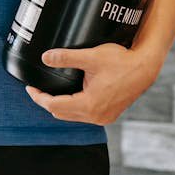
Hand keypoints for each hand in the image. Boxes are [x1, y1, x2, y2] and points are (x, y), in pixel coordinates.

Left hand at [25, 43, 159, 125]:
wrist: (144, 68)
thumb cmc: (121, 61)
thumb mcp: (91, 56)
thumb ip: (66, 57)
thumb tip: (45, 57)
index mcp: (89, 105)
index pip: (54, 106)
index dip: (39, 97)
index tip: (30, 87)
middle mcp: (96, 116)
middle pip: (62, 113)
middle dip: (47, 101)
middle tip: (37, 88)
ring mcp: (103, 117)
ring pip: (73, 116)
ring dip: (61, 105)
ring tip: (51, 90)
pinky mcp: (109, 114)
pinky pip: (84, 115)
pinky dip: (74, 107)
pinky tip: (71, 95)